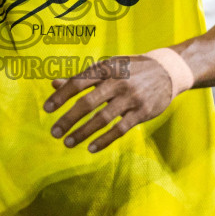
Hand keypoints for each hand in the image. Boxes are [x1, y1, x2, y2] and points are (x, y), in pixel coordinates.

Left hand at [44, 52, 177, 152]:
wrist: (168, 70)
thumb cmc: (130, 69)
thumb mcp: (108, 67)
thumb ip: (81, 77)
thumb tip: (54, 84)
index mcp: (106, 69)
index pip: (78, 82)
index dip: (61, 96)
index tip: (46, 109)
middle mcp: (117, 82)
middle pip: (88, 103)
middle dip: (68, 119)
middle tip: (54, 132)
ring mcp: (131, 98)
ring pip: (102, 118)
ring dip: (83, 132)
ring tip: (68, 143)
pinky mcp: (143, 112)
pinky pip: (120, 129)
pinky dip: (105, 140)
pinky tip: (91, 148)